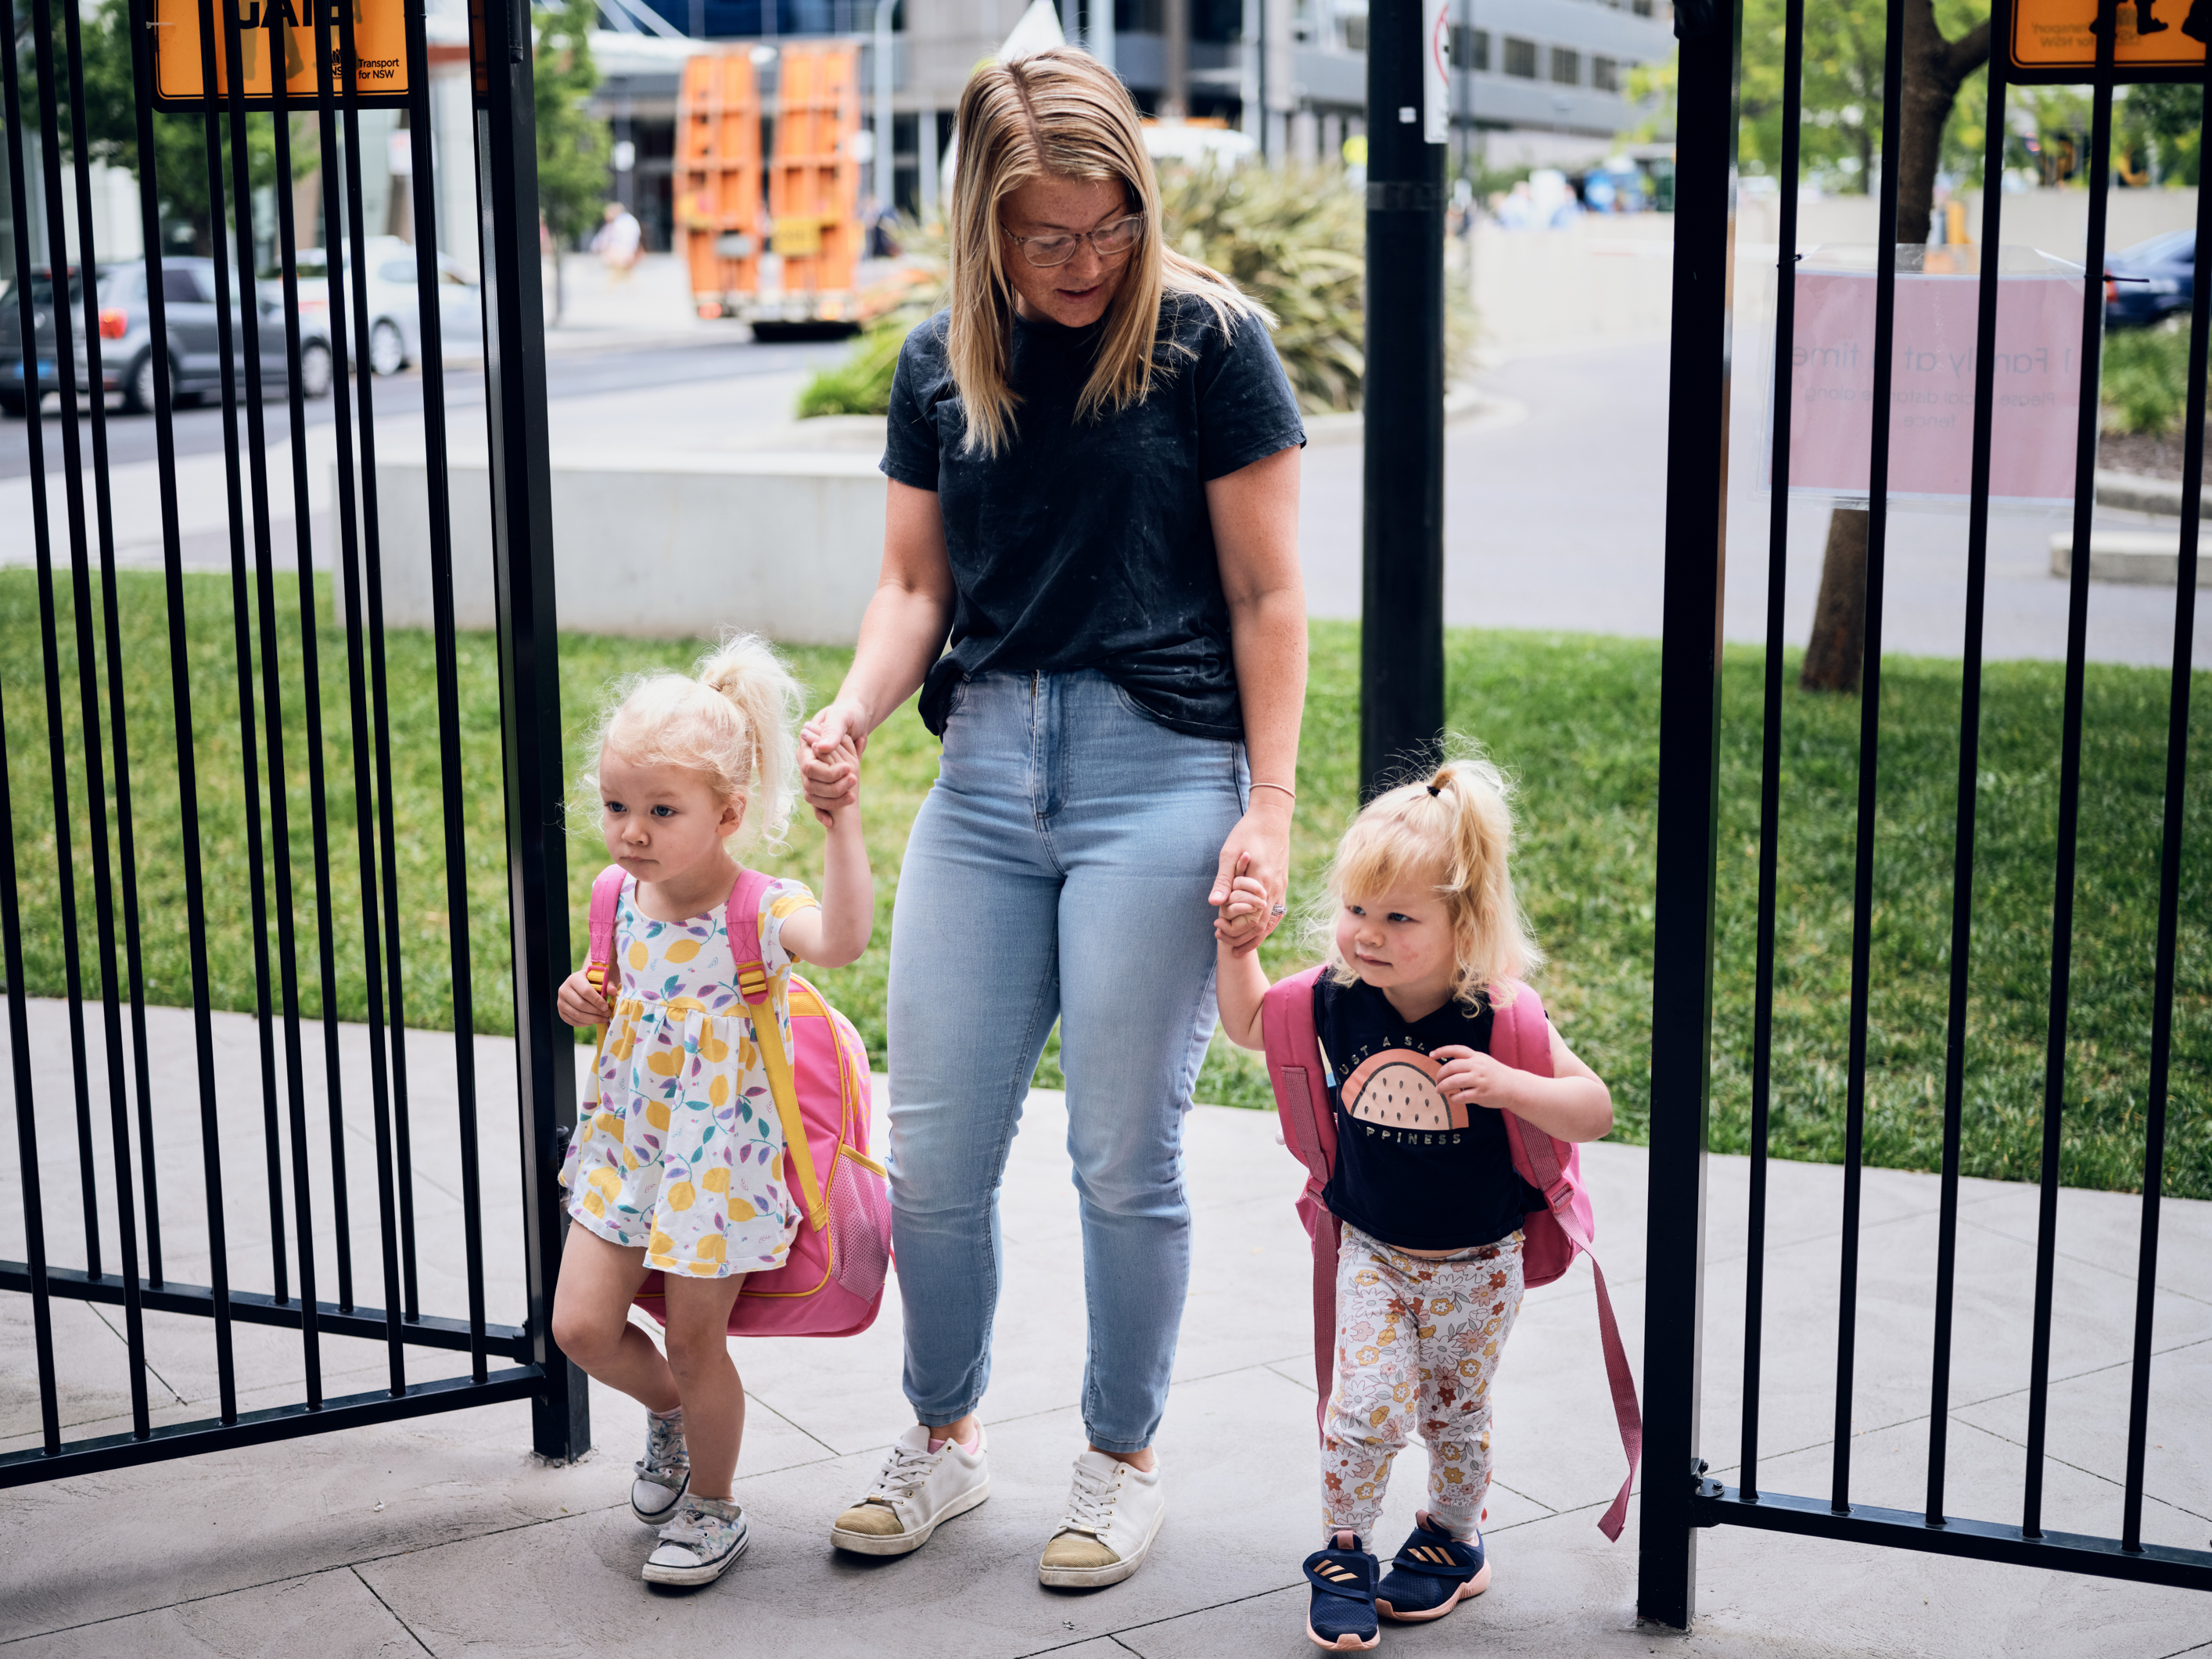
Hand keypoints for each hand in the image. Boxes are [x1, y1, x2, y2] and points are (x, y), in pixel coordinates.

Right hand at [557, 967, 612, 1028]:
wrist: (581, 985)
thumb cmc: (594, 981)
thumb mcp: (602, 979)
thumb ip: (608, 984)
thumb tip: (613, 991)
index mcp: (574, 979)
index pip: (585, 991)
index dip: (597, 1001)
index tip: (606, 1007)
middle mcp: (564, 990)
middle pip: (580, 1004)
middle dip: (596, 1012)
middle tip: (607, 1014)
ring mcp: (560, 1002)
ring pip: (576, 1014)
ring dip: (592, 1019)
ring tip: (603, 1019)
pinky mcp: (561, 1012)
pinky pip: (572, 1021)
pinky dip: (584, 1023)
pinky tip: (593, 1021)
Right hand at [799, 699, 869, 814]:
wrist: (856, 718)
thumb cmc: (848, 714)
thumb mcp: (842, 717)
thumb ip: (832, 732)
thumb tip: (821, 748)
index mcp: (807, 745)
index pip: (810, 766)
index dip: (828, 772)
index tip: (849, 770)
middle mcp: (807, 762)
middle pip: (811, 784)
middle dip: (833, 787)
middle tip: (855, 781)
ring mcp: (813, 775)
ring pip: (814, 796)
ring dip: (832, 801)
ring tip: (853, 797)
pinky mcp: (822, 783)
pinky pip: (817, 803)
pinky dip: (823, 813)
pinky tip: (831, 823)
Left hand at [1208, 802, 1290, 957]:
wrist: (1272, 818)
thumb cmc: (1247, 833)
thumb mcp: (1228, 853)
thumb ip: (1223, 880)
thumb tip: (1214, 904)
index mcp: (1261, 882)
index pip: (1251, 920)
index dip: (1234, 930)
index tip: (1217, 930)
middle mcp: (1275, 888)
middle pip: (1262, 926)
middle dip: (1243, 938)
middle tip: (1225, 944)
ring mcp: (1281, 887)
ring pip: (1272, 922)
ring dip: (1256, 936)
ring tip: (1239, 946)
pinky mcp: (1283, 884)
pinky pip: (1278, 913)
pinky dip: (1266, 925)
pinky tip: (1256, 929)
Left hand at [1433, 1045, 1511, 1114]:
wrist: (1514, 1087)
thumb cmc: (1495, 1074)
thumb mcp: (1483, 1061)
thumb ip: (1468, 1061)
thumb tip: (1447, 1065)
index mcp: (1477, 1057)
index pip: (1457, 1050)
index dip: (1442, 1051)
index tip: (1431, 1055)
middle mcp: (1477, 1067)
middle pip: (1451, 1067)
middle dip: (1440, 1075)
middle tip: (1437, 1082)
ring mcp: (1479, 1080)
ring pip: (1453, 1082)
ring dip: (1442, 1087)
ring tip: (1440, 1090)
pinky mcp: (1481, 1094)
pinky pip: (1461, 1096)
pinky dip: (1453, 1098)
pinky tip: (1452, 1097)